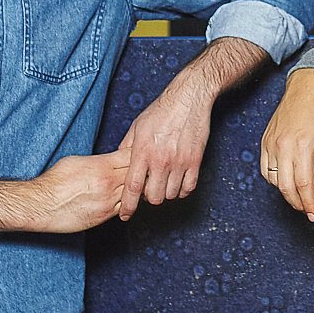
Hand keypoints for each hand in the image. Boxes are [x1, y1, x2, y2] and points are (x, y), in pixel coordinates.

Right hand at [29, 147, 131, 232]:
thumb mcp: (77, 161)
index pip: (131, 157)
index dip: (137, 154)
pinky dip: (126, 202)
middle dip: (141, 171)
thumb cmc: (55, 181)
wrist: (42, 206)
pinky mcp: (104, 217)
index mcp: (102, 166)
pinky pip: (123, 208)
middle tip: (145, 169)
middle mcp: (109, 184)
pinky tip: (124, 199)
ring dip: (136, 190)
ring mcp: (108, 202)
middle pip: (137, 175)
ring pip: (134, 194)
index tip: (139, 153)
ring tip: (136, 185)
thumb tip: (109, 160)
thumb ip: (98, 161)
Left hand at [116, 80, 213, 218]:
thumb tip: (118, 163)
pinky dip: (182, 189)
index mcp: (143, 152)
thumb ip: (126, 147)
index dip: (128, 205)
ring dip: (166, 192)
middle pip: (154, 197)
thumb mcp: (137, 126)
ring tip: (164, 181)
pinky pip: (189, 188)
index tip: (125, 214)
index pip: (133, 187)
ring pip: (171, 195)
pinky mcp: (195, 160)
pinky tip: (178, 182)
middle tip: (150, 187)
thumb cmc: (161, 110)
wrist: (189, 98)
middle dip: (149, 197)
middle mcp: (161, 159)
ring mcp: (180, 161)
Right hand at [258, 68, 313, 221]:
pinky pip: (264, 169)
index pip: (303, 183)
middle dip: (297, 203)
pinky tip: (285, 182)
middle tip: (308, 211)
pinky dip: (273, 180)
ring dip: (286, 193)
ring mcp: (271, 143)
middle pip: (285, 186)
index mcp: (302, 145)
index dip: (309, 203)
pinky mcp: (265, 141)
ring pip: (273, 179)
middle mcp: (283, 145)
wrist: (305, 90)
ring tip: (299, 197)